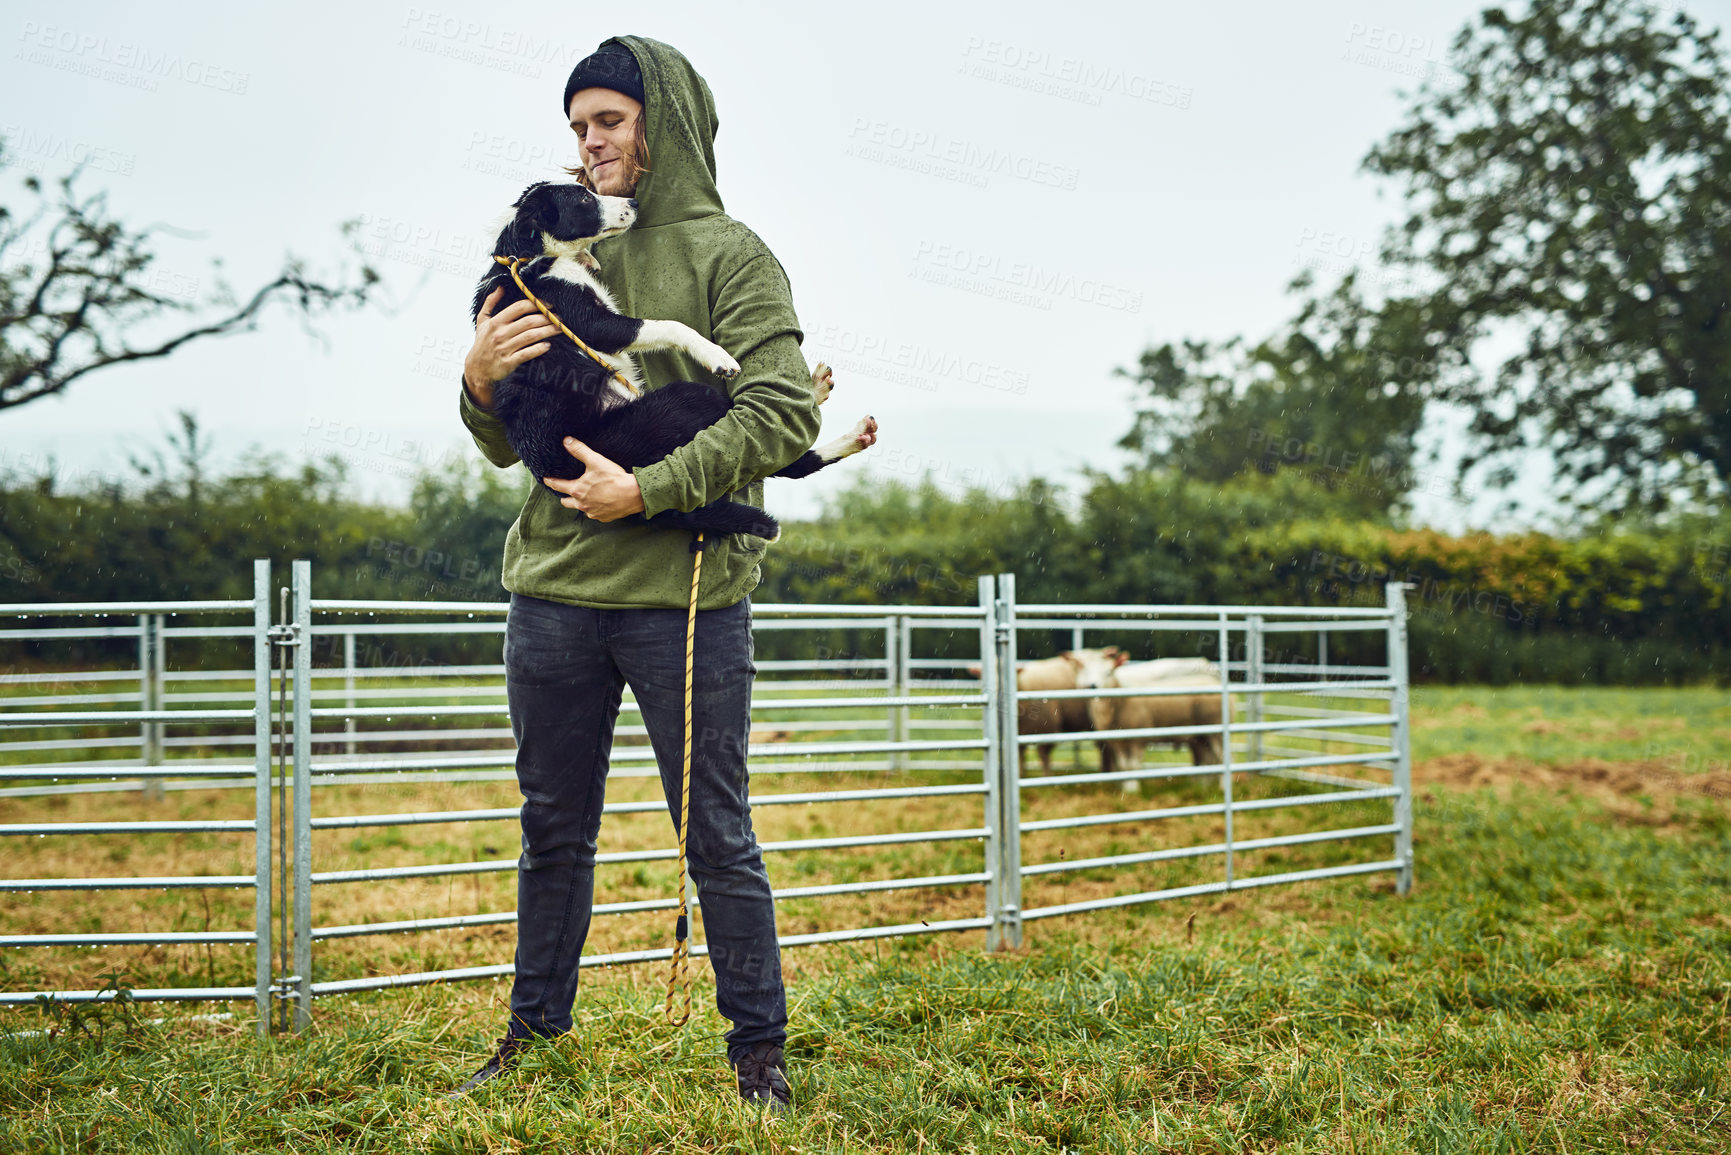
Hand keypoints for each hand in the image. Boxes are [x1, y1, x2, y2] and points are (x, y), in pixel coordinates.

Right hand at [463, 287, 559, 407]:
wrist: (477, 369)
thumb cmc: (482, 343)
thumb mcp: (482, 321)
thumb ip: (490, 303)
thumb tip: (500, 287)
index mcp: (495, 322)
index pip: (519, 307)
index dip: (535, 304)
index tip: (548, 305)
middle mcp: (500, 334)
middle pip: (528, 322)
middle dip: (546, 318)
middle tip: (559, 318)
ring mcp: (504, 348)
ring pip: (531, 336)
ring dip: (548, 331)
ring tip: (559, 329)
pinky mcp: (509, 362)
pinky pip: (527, 354)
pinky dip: (538, 349)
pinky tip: (548, 345)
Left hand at [543, 438, 644, 521]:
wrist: (633, 494)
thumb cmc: (613, 478)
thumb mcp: (595, 461)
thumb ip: (580, 450)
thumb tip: (566, 441)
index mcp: (577, 490)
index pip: (558, 486)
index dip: (550, 481)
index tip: (546, 479)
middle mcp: (582, 504)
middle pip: (566, 502)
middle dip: (564, 497)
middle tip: (567, 491)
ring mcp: (592, 512)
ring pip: (581, 509)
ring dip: (581, 503)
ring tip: (586, 497)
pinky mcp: (603, 518)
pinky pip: (595, 514)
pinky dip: (595, 509)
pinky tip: (601, 502)